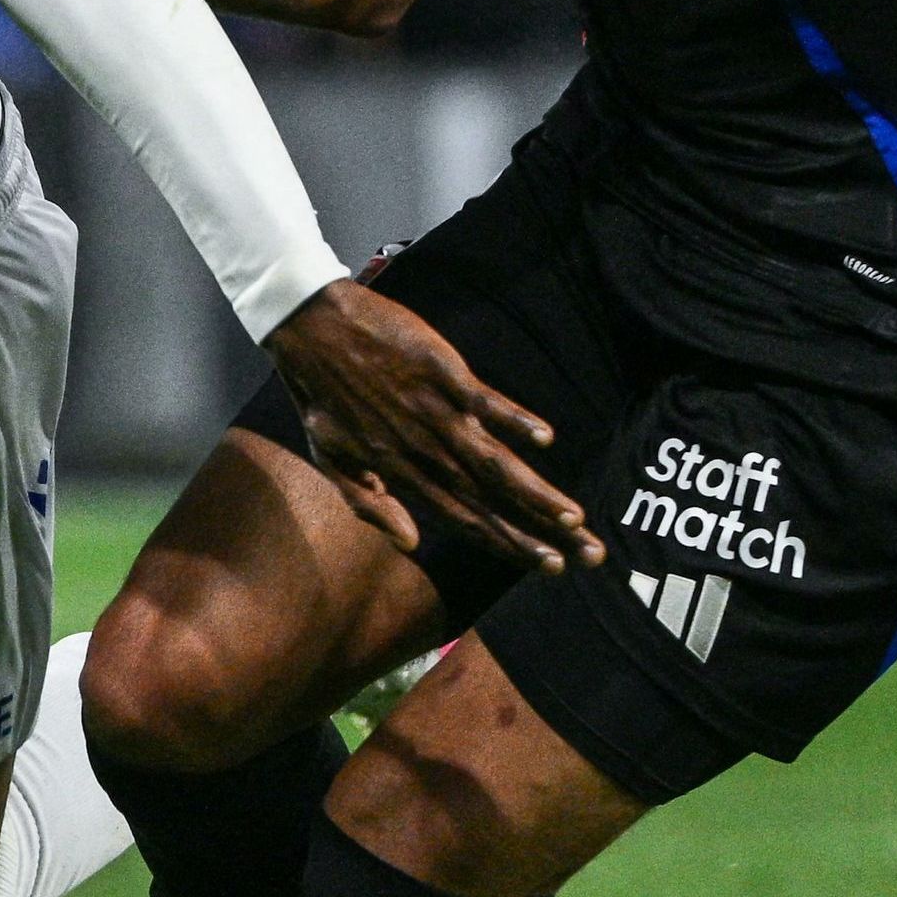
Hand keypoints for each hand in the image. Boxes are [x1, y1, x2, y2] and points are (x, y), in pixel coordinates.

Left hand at [267, 280, 598, 575]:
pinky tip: (546, 439)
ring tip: (574, 517)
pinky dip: (514, 420)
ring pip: (495, 463)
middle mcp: (425, 452)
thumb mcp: (332, 459)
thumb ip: (369, 504)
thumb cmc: (321, 397)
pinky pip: (485, 401)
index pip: (467, 521)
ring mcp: (436, 412)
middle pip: (492, 501)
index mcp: (403, 474)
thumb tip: (410, 544)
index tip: (549, 567)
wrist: (309, 330)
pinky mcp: (442, 373)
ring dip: (536, 492)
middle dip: (541, 533)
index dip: (509, 545)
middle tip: (587, 555)